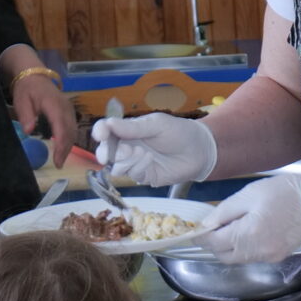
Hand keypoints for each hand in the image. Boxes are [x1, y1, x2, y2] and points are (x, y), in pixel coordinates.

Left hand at [9, 73, 78, 167]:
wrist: (35, 76)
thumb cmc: (27, 89)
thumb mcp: (21, 101)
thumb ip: (26, 115)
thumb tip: (29, 131)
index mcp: (54, 105)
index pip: (61, 127)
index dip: (61, 144)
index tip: (57, 159)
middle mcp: (66, 108)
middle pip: (70, 132)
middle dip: (65, 149)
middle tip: (59, 164)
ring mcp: (70, 110)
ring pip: (73, 131)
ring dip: (68, 146)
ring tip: (61, 160)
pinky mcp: (69, 112)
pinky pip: (72, 128)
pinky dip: (69, 139)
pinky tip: (63, 148)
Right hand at [93, 112, 218, 185]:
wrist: (200, 150)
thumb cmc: (179, 132)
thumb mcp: (156, 124)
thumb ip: (132, 127)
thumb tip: (108, 124)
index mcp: (128, 131)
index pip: (106, 131)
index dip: (100, 132)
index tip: (101, 134)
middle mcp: (128, 147)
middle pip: (104, 152)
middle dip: (106, 152)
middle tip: (117, 151)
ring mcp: (135, 163)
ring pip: (116, 167)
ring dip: (124, 160)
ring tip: (139, 152)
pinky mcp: (145, 176)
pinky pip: (132, 174)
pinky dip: (138, 166)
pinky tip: (150, 158)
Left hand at [196, 175, 300, 263]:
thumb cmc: (283, 192)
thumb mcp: (248, 194)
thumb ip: (224, 211)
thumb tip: (206, 224)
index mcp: (246, 234)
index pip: (213, 243)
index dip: (201, 237)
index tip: (196, 230)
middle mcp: (256, 251)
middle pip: (223, 256)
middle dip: (214, 244)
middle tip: (215, 227)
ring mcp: (268, 257)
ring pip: (237, 259)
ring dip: (230, 247)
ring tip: (235, 227)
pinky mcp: (277, 257)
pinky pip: (253, 257)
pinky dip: (245, 248)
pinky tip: (252, 232)